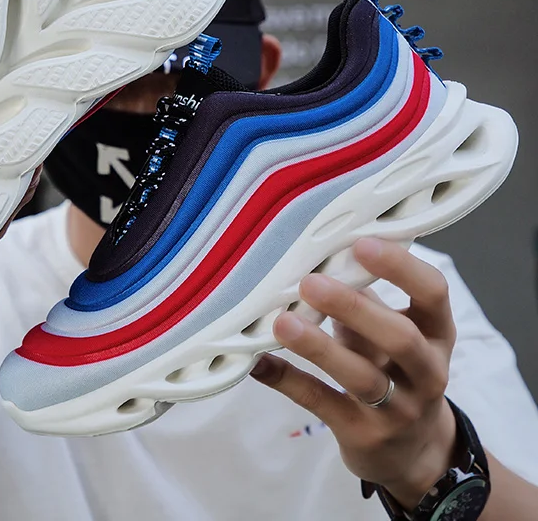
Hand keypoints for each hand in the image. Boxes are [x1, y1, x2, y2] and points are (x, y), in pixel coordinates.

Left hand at [251, 238, 457, 509]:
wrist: (414, 453)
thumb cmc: (394, 370)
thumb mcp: (392, 331)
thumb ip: (366, 296)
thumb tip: (319, 251)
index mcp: (436, 334)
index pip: (434, 293)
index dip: (401, 267)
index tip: (362, 243)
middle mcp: (426, 372)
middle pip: (400, 338)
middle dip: (354, 308)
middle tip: (311, 282)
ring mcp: (399, 410)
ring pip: (363, 377)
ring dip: (320, 347)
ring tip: (283, 322)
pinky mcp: (364, 436)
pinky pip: (324, 404)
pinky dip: (290, 381)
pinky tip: (259, 363)